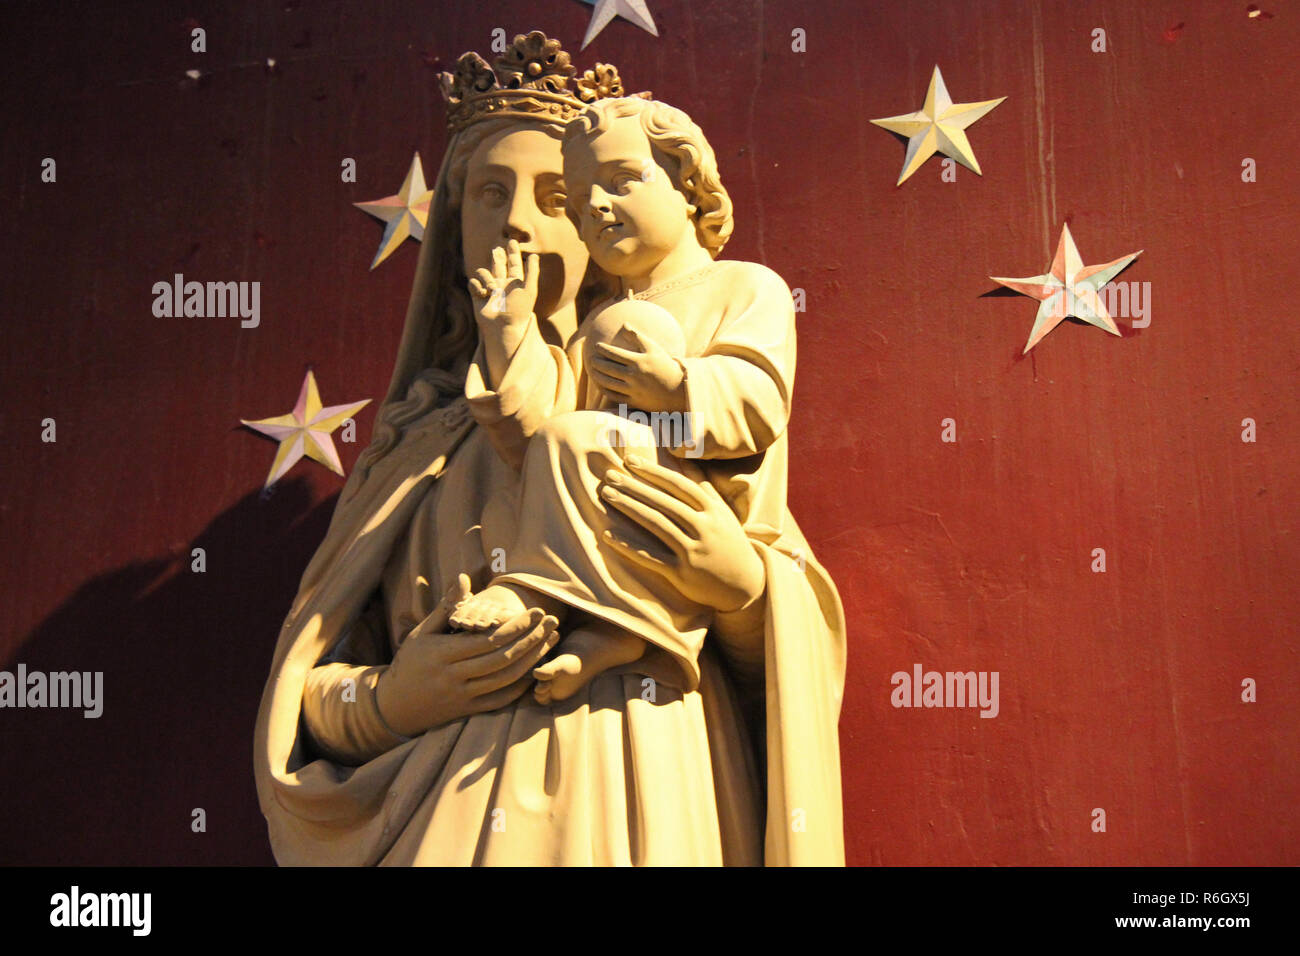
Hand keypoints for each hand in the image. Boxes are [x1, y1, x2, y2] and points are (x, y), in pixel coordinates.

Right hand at [375, 574, 559, 736]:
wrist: (394, 707)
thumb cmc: (410, 662)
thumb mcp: (422, 632)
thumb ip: (447, 607)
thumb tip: (464, 577)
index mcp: (443, 654)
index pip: (488, 639)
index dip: (516, 626)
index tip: (537, 611)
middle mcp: (454, 677)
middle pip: (502, 658)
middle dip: (532, 639)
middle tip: (552, 621)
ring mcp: (463, 697)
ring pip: (506, 679)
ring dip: (533, 659)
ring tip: (550, 639)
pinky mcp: (469, 711)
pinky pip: (501, 700)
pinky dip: (522, 685)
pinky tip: (536, 667)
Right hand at [467, 239, 538, 335]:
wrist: (503, 327)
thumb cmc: (519, 310)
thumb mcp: (529, 289)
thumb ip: (532, 272)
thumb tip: (534, 255)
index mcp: (515, 283)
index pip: (514, 264)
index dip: (513, 253)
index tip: (513, 241)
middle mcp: (502, 285)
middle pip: (498, 265)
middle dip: (498, 256)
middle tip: (497, 249)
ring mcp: (489, 290)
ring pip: (483, 272)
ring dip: (486, 277)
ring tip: (492, 289)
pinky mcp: (477, 296)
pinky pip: (473, 283)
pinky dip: (476, 286)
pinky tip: (483, 294)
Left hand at [589, 328, 686, 412]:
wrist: (678, 390)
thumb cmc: (665, 365)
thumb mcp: (654, 348)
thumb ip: (637, 336)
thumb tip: (624, 324)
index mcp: (638, 362)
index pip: (614, 353)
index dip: (602, 349)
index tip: (596, 346)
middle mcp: (634, 376)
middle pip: (608, 368)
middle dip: (596, 363)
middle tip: (590, 359)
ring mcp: (633, 390)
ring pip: (608, 383)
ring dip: (597, 376)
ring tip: (592, 371)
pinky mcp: (634, 402)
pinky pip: (614, 396)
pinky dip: (604, 390)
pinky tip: (600, 385)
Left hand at [598, 455, 764, 612]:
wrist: (746, 584)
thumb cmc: (730, 543)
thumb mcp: (723, 513)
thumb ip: (703, 488)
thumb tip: (685, 463)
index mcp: (713, 510)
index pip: (678, 485)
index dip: (653, 471)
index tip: (629, 460)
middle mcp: (704, 527)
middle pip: (663, 502)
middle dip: (634, 486)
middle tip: (609, 475)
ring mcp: (693, 551)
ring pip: (656, 524)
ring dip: (628, 507)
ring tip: (607, 495)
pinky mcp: (682, 573)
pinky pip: (650, 557)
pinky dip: (628, 546)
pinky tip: (608, 535)